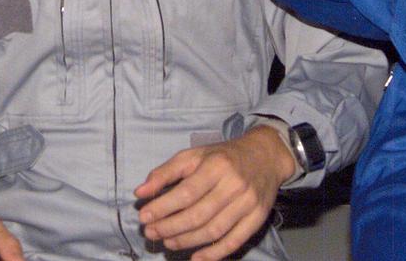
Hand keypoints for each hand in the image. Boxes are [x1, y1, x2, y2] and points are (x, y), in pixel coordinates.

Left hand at [134, 126, 292, 260]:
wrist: (266, 156)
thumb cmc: (223, 156)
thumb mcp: (194, 155)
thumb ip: (165, 172)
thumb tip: (140, 192)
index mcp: (216, 165)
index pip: (186, 192)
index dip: (163, 207)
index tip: (144, 217)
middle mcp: (234, 185)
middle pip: (198, 214)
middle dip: (170, 227)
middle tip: (151, 233)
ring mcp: (248, 203)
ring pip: (214, 230)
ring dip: (187, 241)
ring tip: (167, 242)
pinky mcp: (258, 218)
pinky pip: (234, 241)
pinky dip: (214, 254)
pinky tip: (196, 258)